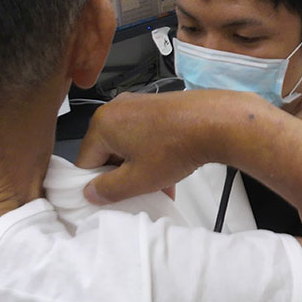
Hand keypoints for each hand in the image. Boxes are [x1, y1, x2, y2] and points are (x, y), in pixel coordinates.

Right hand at [75, 89, 269, 204]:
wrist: (215, 122)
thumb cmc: (175, 147)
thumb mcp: (137, 180)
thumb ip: (108, 190)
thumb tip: (91, 193)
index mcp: (102, 123)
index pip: (86, 162)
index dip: (98, 184)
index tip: (113, 196)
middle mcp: (117, 109)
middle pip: (108, 152)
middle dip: (123, 175)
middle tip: (140, 191)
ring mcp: (139, 105)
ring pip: (130, 146)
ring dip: (141, 168)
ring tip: (160, 186)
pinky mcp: (158, 106)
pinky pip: (146, 135)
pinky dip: (154, 154)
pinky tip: (170, 175)